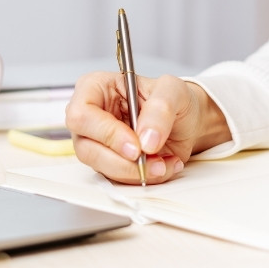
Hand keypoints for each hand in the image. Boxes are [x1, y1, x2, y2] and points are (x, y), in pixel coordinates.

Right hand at [66, 72, 231, 184]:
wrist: (187, 121)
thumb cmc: (173, 99)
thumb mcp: (173, 90)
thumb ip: (160, 108)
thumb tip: (145, 138)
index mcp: (95, 88)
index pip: (82, 114)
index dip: (106, 133)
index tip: (136, 145)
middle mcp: (91, 117)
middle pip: (86, 148)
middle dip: (121, 160)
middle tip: (150, 159)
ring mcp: (97, 143)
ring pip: (101, 168)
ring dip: (136, 171)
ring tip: (164, 162)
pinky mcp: (110, 163)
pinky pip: (119, 179)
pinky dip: (144, 177)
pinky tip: (164, 165)